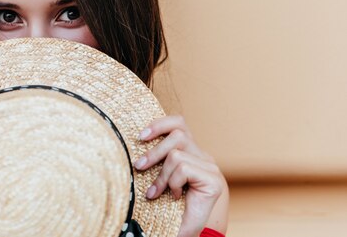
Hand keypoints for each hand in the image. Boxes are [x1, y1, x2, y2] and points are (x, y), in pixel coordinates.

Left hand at [132, 115, 225, 236]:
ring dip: (161, 175)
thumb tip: (136, 136)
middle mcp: (202, 156)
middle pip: (177, 134)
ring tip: (156, 191)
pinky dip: (173, 183)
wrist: (184, 231)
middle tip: (139, 166)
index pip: (178, 123)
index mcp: (190, 151)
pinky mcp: (214, 180)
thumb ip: (156, 157)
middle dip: (154, 151)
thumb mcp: (158, 175)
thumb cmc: (168, 204)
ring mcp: (210, 167)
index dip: (160, 124)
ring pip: (176, 154)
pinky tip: (175, 196)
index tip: (140, 136)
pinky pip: (183, 169)